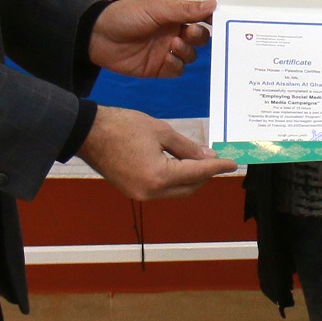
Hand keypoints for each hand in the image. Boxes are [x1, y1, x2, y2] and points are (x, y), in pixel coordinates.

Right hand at [76, 105, 238, 200]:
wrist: (88, 132)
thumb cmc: (123, 126)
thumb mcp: (161, 131)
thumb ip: (187, 147)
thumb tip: (208, 156)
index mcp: (159, 176)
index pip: (197, 173)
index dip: (217, 167)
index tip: (232, 163)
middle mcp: (151, 192)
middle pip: (189, 188)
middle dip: (206, 175)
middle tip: (218, 160)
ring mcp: (140, 194)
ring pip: (176, 191)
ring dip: (191, 178)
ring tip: (202, 160)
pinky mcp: (133, 191)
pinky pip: (162, 189)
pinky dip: (175, 179)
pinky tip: (181, 165)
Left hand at [89, 0, 212, 77]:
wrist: (99, 36)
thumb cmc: (127, 16)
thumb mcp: (157, 9)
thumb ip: (185, 9)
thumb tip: (213, 4)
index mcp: (174, 16)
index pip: (200, 18)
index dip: (211, 20)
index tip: (220, 21)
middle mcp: (174, 33)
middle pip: (200, 39)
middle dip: (199, 37)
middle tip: (188, 33)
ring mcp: (166, 51)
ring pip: (190, 56)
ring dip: (186, 51)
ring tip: (172, 45)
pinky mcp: (158, 68)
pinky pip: (177, 70)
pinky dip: (176, 65)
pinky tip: (166, 58)